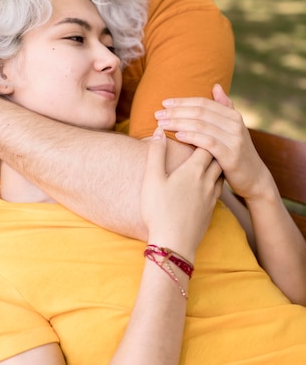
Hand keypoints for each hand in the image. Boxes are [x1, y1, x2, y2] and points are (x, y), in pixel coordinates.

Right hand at [141, 128, 222, 260]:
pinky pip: (218, 189)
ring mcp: (211, 197)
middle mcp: (207, 181)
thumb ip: (156, 153)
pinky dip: (215, 179)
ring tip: (208, 155)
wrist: (173, 245)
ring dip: (215, 162)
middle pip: (216, 156)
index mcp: (193, 170)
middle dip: (210, 145)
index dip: (200, 133)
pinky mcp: (211, 211)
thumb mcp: (152, 178)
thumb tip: (159, 130)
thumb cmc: (159, 210)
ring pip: (220, 173)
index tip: (194, 126)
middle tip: (203, 136)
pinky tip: (208, 181)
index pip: (205, 144)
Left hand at [154, 84, 271, 201]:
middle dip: (176, 111)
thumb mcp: (232, 129)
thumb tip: (216, 86)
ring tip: (162, 124)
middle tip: (157, 114)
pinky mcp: (231, 155)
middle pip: (199, 112)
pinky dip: (191, 137)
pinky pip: (207, 142)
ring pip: (201, 125)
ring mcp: (234, 139)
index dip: (182, 101)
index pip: (203, 102)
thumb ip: (224, 108)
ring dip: (178, 123)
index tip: (164, 103)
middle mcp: (235, 124)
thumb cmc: (236, 152)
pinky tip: (178, 136)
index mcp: (233, 115)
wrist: (254, 179)